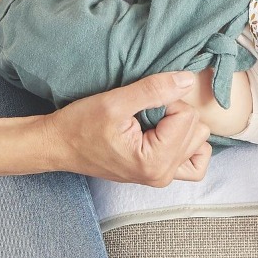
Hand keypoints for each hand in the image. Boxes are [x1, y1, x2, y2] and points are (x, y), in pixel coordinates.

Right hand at [38, 72, 212, 185]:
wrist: (59, 145)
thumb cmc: (80, 125)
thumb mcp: (115, 102)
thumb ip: (154, 90)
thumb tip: (188, 80)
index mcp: (154, 162)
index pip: (187, 116)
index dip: (166, 101)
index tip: (140, 105)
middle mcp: (162, 175)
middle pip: (196, 129)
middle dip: (174, 113)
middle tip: (143, 114)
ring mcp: (162, 177)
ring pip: (199, 141)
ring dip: (181, 127)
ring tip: (153, 122)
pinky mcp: (160, 173)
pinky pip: (194, 161)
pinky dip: (189, 144)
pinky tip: (170, 133)